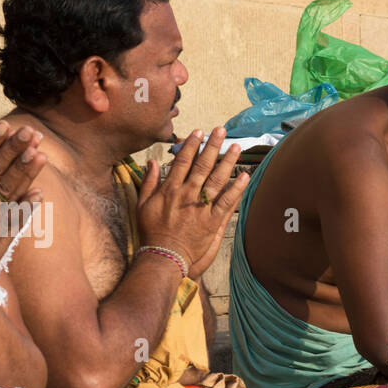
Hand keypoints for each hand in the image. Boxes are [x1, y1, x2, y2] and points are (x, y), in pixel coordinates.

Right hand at [136, 128, 250, 277]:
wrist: (163, 256)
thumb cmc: (152, 232)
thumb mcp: (142, 205)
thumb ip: (149, 182)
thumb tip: (152, 162)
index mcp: (170, 189)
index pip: (183, 161)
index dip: (192, 145)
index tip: (199, 132)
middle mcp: (187, 194)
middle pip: (203, 165)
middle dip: (212, 146)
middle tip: (221, 130)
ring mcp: (201, 208)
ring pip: (217, 180)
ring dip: (228, 162)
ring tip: (237, 147)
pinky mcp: (213, 221)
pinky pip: (227, 202)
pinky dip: (237, 189)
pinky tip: (245, 176)